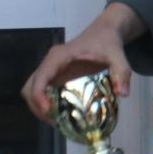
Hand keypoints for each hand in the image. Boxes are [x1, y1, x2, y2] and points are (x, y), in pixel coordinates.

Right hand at [21, 4, 140, 120]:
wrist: (104, 32)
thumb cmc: (107, 42)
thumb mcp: (117, 55)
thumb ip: (122, 72)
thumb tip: (123, 94)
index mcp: (59, 56)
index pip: (40, 78)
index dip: (39, 96)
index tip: (49, 112)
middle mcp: (49, 63)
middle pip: (29, 87)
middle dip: (37, 106)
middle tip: (54, 122)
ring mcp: (50, 70)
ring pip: (31, 90)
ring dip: (38, 107)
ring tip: (57, 121)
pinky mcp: (55, 76)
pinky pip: (42, 91)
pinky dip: (45, 104)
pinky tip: (60, 114)